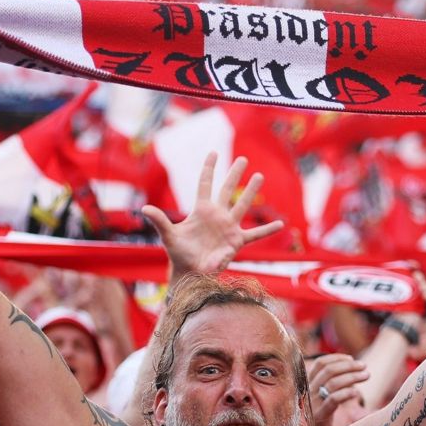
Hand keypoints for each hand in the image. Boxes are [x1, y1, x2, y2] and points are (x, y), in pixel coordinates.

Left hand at [142, 153, 284, 279]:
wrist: (190, 273)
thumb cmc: (179, 254)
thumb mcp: (168, 236)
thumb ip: (159, 221)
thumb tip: (144, 208)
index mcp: (201, 210)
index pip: (205, 184)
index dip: (209, 168)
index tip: (213, 152)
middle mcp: (217, 215)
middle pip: (227, 190)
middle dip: (234, 174)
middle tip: (243, 159)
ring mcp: (228, 227)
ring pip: (242, 205)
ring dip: (251, 192)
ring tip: (259, 176)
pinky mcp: (236, 241)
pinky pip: (255, 234)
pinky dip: (267, 230)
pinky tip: (280, 224)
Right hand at [305, 353, 368, 425]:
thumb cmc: (321, 421)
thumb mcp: (323, 400)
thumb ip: (332, 386)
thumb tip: (353, 372)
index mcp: (308, 385)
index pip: (320, 364)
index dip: (336, 358)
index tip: (351, 358)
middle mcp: (308, 392)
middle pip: (328, 370)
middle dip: (348, 365)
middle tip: (364, 366)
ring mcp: (312, 404)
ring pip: (333, 383)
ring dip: (352, 376)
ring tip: (367, 375)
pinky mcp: (319, 417)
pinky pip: (333, 400)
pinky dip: (347, 393)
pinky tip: (357, 394)